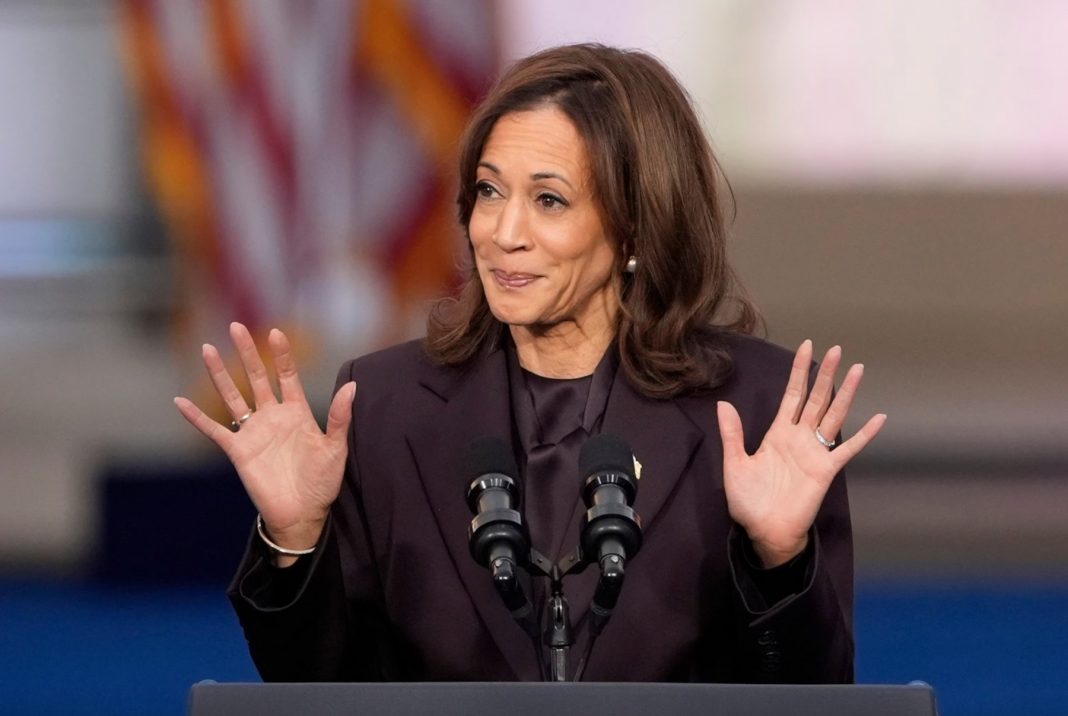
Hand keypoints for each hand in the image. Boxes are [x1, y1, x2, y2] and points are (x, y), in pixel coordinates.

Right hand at [174, 322, 354, 553]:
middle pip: (257, 377)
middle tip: (236, 326)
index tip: (276, 332)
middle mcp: (272, 417)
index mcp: (297, 412)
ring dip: (220, 374)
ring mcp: (253, 432)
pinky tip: (180, 402)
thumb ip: (339, 417)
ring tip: (207, 349)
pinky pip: (214, 430)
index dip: (281, 355)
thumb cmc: (322, 483)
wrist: (302, 515)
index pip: (287, 375)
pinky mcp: (238, 451)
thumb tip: (352, 387)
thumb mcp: (335, 448)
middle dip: (247, 353)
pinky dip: (197, 417)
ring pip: (233, 396)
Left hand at [717, 340, 885, 566]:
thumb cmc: (749, 501)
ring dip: (846, 394)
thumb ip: (733, 434)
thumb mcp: (735, 464)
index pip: (792, 395)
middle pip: (816, 399)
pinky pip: (848, 449)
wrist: (764, 531)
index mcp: (777, 434)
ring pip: (833, 416)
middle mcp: (799, 438)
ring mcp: (815, 452)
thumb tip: (723, 405)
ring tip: (858, 370)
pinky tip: (879, 418)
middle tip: (838, 350)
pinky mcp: (826, 470)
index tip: (807, 346)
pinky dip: (864, 435)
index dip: (799, 372)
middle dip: (826, 375)